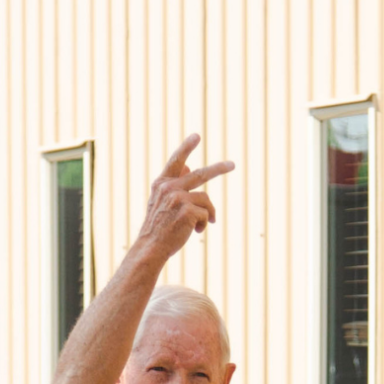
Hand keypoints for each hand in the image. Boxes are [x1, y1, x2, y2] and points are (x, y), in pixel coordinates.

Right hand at [137, 134, 233, 266]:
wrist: (151, 247)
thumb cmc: (158, 227)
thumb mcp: (162, 202)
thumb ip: (174, 184)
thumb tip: (188, 166)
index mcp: (162, 183)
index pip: (176, 161)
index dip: (186, 147)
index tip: (197, 136)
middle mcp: (169, 187)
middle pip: (200, 174)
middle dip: (218, 169)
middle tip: (232, 165)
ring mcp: (178, 198)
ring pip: (205, 200)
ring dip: (208, 213)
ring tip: (200, 225)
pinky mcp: (187, 210)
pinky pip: (206, 214)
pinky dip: (204, 224)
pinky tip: (194, 232)